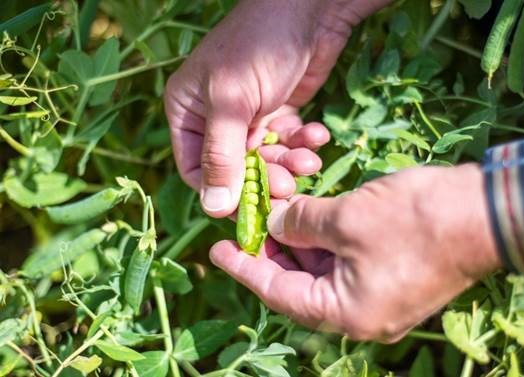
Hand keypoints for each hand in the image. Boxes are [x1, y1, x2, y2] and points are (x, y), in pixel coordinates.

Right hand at [164, 0, 389, 216]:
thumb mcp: (232, 102)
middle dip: (263, 177)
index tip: (249, 206)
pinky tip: (316, 136)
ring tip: (308, 162)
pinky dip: (302, 143)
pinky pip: (287, 141)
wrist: (309, 11)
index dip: (221, 191)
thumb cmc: (258, 46)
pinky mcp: (278, 112)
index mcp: (188, 112)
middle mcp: (215, 118)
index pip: (196, 169)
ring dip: (288, 163)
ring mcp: (249, 116)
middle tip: (288, 185)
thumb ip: (222, 155)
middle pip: (236, 169)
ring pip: (265, 158)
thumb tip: (212, 207)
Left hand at [210, 164, 500, 340]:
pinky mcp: (390, 274)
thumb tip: (275, 222)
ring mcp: (378, 295)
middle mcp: (360, 312)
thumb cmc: (414, 221)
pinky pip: (344, 261)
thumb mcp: (345, 218)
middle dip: (272, 249)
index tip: (216, 249)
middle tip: (248, 221)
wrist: (486, 212)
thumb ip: (301, 223)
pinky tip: (309, 214)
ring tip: (275, 211)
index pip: (278, 292)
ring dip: (298, 240)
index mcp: (345, 312)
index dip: (244, 267)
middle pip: (299, 283)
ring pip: (321, 269)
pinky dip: (323, 239)